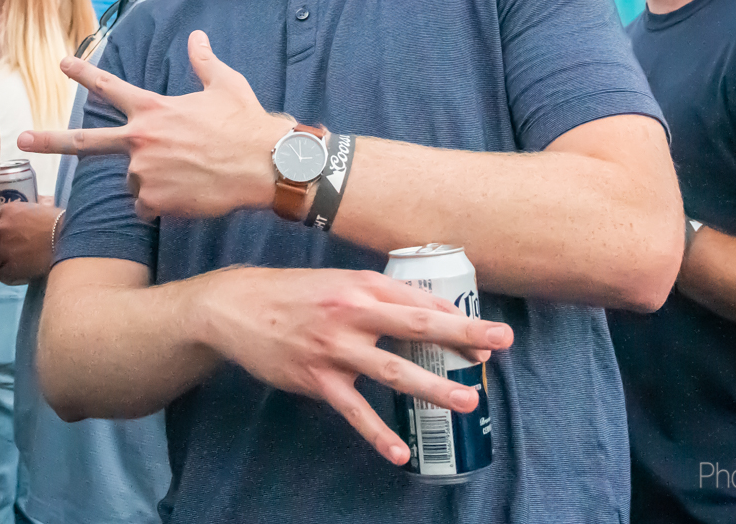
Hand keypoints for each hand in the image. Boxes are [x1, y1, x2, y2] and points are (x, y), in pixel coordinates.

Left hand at [0, 201, 60, 284]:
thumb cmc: (59, 222)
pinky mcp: (10, 268)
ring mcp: (2, 250)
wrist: (71, 239)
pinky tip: (18, 275)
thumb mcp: (35, 209)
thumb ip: (15, 215)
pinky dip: (8, 277)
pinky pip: (1, 276)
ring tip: (9, 267)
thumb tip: (10, 222)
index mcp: (6, 212)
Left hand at [18, 31, 288, 219]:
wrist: (264, 164)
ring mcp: (144, 171)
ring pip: (136, 181)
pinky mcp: (154, 200)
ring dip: (154, 182)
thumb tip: (197, 36)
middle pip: (85, 143)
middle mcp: (141, 139)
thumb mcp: (225, 84)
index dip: (85, 73)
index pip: (110, 88)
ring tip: (190, 175)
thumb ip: (203, 62)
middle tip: (22, 139)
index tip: (62, 63)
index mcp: (154, 110)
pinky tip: (189, 195)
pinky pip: (147, 207)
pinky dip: (163, 206)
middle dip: (49, 141)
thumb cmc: (247, 123)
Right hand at [195, 267, 512, 464]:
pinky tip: (400, 454)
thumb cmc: (293, 294)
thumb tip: (424, 312)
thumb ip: (376, 296)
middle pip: (417, 326)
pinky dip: (378, 434)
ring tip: (467, 402)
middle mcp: (352, 314)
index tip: (486, 335)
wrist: (235, 307)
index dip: (456, 318)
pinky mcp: (316, 379)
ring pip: (393, 371)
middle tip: (500, 344)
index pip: (419, 301)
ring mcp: (334, 348)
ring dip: (434, 388)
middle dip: (463, 335)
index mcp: (361, 286)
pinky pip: (354, 411)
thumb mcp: (337, 283)